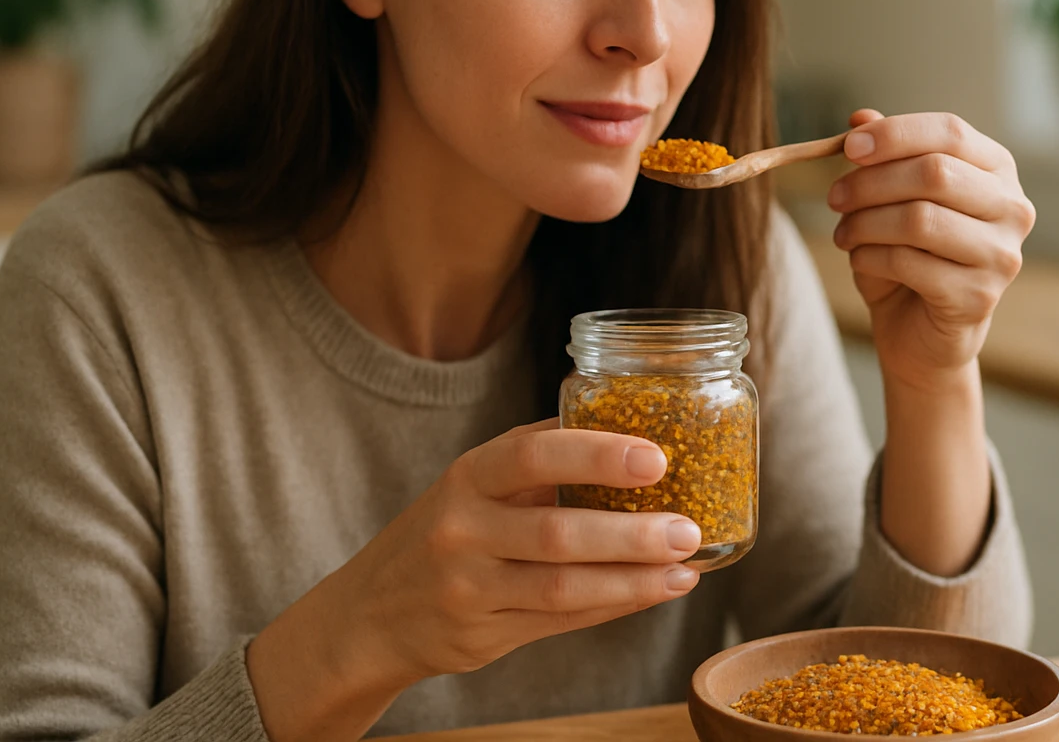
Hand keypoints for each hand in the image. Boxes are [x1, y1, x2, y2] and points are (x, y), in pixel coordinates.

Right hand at [247, 419, 701, 741]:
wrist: (371, 613)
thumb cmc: (446, 530)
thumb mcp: (475, 482)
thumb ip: (538, 456)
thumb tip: (628, 426)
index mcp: (468, 477)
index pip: (531, 456)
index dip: (596, 455)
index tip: (655, 458)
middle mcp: (462, 530)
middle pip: (556, 532)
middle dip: (630, 533)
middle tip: (687, 528)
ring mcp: (470, 587)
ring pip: (564, 586)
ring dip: (633, 578)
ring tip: (685, 565)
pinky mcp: (484, 633)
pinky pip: (562, 619)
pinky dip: (614, 604)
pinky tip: (655, 590)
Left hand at [827, 110, 1033, 389]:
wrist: (920, 331)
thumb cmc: (911, 255)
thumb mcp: (893, 199)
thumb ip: (884, 157)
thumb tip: (860, 118)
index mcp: (997, 170)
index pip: (950, 132)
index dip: (896, 134)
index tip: (849, 147)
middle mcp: (1012, 208)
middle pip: (935, 173)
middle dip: (871, 182)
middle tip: (834, 197)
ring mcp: (1001, 255)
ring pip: (920, 219)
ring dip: (866, 223)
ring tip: (843, 232)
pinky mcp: (979, 297)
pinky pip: (910, 263)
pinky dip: (871, 257)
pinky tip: (860, 260)